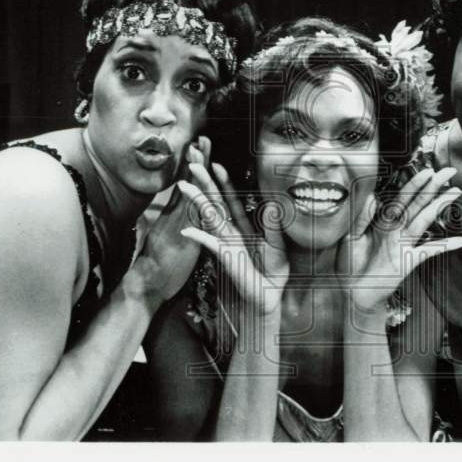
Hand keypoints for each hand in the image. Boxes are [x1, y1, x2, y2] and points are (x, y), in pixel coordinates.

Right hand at [135, 137, 212, 302]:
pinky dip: (198, 204)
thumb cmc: (155, 265)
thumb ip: (164, 221)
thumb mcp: (160, 238)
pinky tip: (204, 189)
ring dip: (196, 174)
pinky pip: (193, 219)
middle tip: (202, 139)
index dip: (190, 165)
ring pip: (190, 196)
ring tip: (201, 154)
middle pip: (187, 184)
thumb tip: (162, 210)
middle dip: (196, 161)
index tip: (197, 145)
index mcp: (171, 216)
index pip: (184, 185)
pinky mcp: (183, 241)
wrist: (145, 286)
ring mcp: (178, 228)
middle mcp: (174, 217)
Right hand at [178, 161, 288, 318]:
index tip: (215, 164)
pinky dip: (200, 238)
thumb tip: (273, 205)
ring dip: (198, 202)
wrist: (268, 296)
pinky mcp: (226, 257)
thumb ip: (274, 226)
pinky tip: (186, 231)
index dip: (224, 183)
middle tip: (192, 165)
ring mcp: (226, 244)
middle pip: (216, 203)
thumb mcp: (278, 245)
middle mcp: (232, 232)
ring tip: (184, 186)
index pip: (232, 200)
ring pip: (210, 218)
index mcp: (244, 227)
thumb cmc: (272, 272)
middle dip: (205, 184)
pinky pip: (212, 245)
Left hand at [336, 167, 461, 313]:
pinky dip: (445, 246)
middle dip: (433, 187)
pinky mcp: (407, 261)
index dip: (414, 184)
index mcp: (384, 222)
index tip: (427, 170)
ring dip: (439, 206)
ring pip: (424, 220)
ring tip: (455, 192)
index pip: (402, 198)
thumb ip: (360, 216)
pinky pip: (428, 252)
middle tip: (450, 171)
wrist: (353, 292)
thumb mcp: (350, 235)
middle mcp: (397, 230)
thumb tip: (372, 195)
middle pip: (418, 203)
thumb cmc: (351, 264)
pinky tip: (461, 241)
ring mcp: (405, 245)